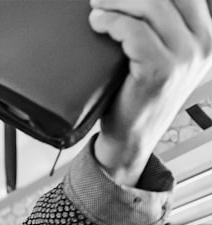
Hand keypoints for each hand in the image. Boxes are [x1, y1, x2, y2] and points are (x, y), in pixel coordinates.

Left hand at [89, 0, 211, 183]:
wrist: (130, 138)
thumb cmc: (137, 95)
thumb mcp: (162, 56)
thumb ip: (162, 28)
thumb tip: (136, 3)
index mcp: (206, 37)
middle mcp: (201, 46)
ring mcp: (184, 59)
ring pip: (151, 8)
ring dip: (116, 3)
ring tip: (96, 8)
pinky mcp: (160, 70)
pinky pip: (134, 32)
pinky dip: (111, 22)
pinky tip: (97, 23)